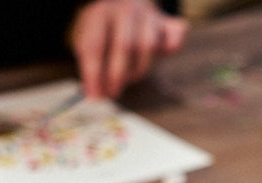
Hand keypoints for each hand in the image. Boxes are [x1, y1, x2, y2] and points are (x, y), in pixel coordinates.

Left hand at [70, 0, 187, 98]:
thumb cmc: (103, 31)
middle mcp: (125, 9)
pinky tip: (164, 54)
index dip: (94, 74)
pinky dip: (171, 47)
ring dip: (137, 69)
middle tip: (112, 93)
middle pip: (124, 46)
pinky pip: (175, 37)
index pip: (95, 45)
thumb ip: (90, 65)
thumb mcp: (86, 40)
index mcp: (100, 13)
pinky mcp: (168, 23)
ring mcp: (148, 14)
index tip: (95, 95)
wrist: (124, 7)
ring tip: (128, 78)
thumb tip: (96, 94)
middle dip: (117, 76)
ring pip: (148, 46)